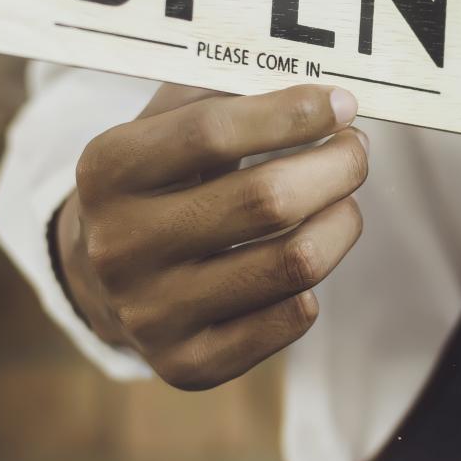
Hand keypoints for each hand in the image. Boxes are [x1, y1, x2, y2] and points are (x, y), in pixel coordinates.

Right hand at [57, 82, 367, 389]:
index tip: (343, 103)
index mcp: (108, 171)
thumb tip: (323, 95)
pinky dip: (314, 282)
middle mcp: (120, 246)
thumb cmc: (160, 179)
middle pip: (266, 202)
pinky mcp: (186, 365)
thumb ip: (229, 95)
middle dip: (336, 167)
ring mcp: (151, 313)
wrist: (104, 277)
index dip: (291, 114)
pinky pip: (290, 320)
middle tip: (356, 150)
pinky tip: (305, 256)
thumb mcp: (166, 122)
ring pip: (292, 263)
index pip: (212, 134)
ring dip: (341, 221)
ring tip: (344, 200)